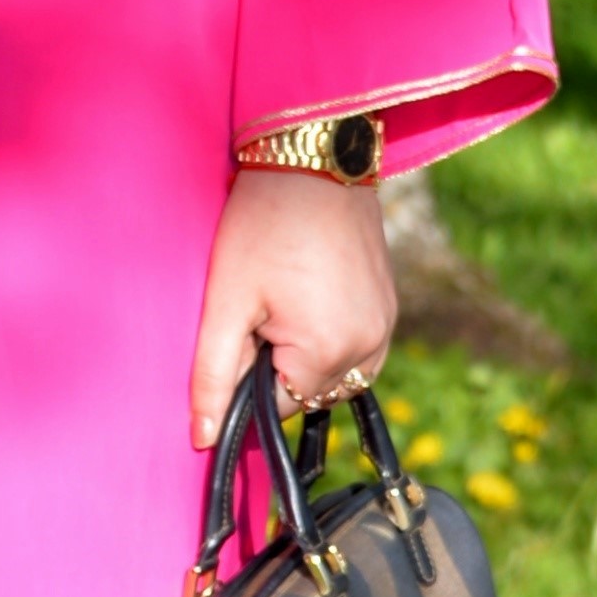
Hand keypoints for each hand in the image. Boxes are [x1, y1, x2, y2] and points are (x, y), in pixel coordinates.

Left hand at [188, 165, 396, 447]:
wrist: (315, 157)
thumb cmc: (263, 223)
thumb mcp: (226, 300)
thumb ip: (214, 375)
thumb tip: (204, 440)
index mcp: (328, 351)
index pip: (280, 407)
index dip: (251, 376)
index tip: (243, 329)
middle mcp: (370, 347)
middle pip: (311, 391)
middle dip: (280, 365)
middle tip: (261, 306)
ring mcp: (387, 325)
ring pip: (336, 372)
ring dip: (307, 353)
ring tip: (286, 295)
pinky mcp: (391, 305)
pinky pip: (358, 346)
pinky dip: (330, 335)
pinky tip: (309, 292)